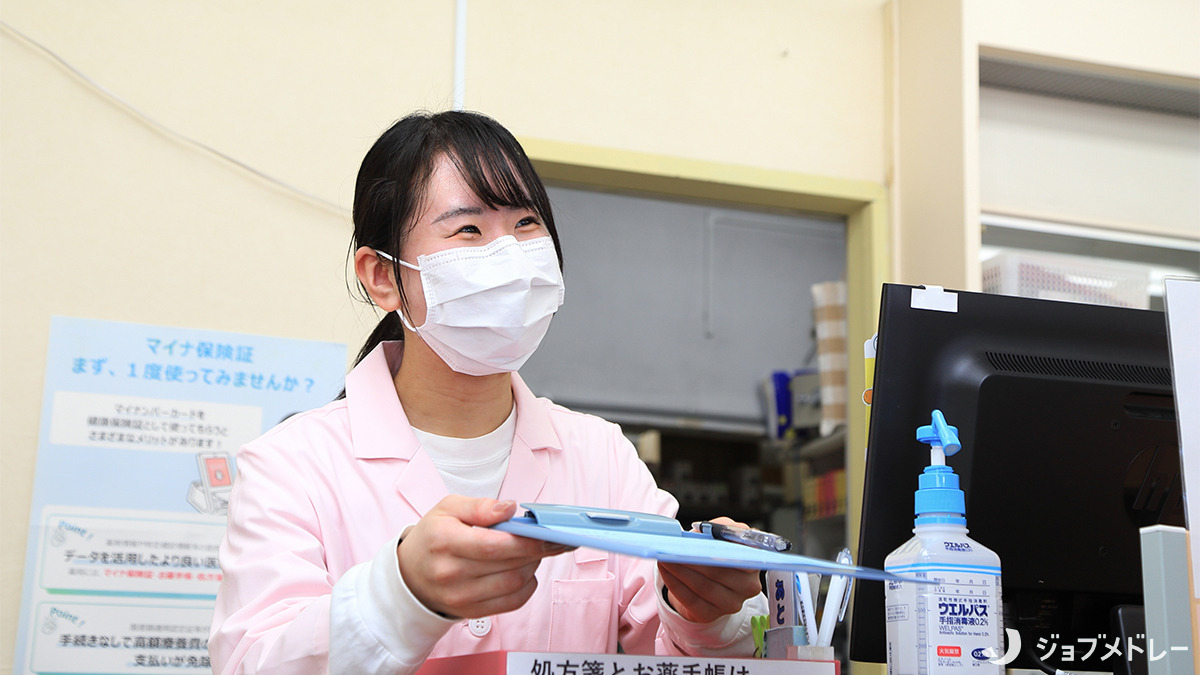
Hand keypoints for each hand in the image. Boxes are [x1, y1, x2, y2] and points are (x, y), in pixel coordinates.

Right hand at [397, 496, 571, 617]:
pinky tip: (524, 571)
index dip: (526, 540)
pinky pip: (512, 603)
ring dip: (533, 566)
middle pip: (509, 565)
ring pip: (514, 584)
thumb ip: (480, 506)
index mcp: (444, 542)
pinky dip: (527, 586)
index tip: (546, 532)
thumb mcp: (448, 508)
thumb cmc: (432, 537)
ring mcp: (461, 597)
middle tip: (550, 538)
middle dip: (537, 551)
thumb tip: (510, 508)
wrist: (410, 575)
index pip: (494, 545)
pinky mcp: (471, 612)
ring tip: (532, 552)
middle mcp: (451, 573)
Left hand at [659, 517, 762, 623]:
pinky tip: (666, 571)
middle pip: (719, 572)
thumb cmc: (718, 554)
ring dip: (680, 571)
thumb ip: (722, 526)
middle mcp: (748, 586)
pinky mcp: (711, 614)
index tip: (700, 537)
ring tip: (665, 557)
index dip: (721, 548)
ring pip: (703, 586)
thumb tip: (705, 529)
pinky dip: (675, 584)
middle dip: (694, 559)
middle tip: (674, 548)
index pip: (743, 556)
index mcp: (755, 563)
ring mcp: (731, 603)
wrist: (710, 582)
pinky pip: (691, 600)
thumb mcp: (724, 535)